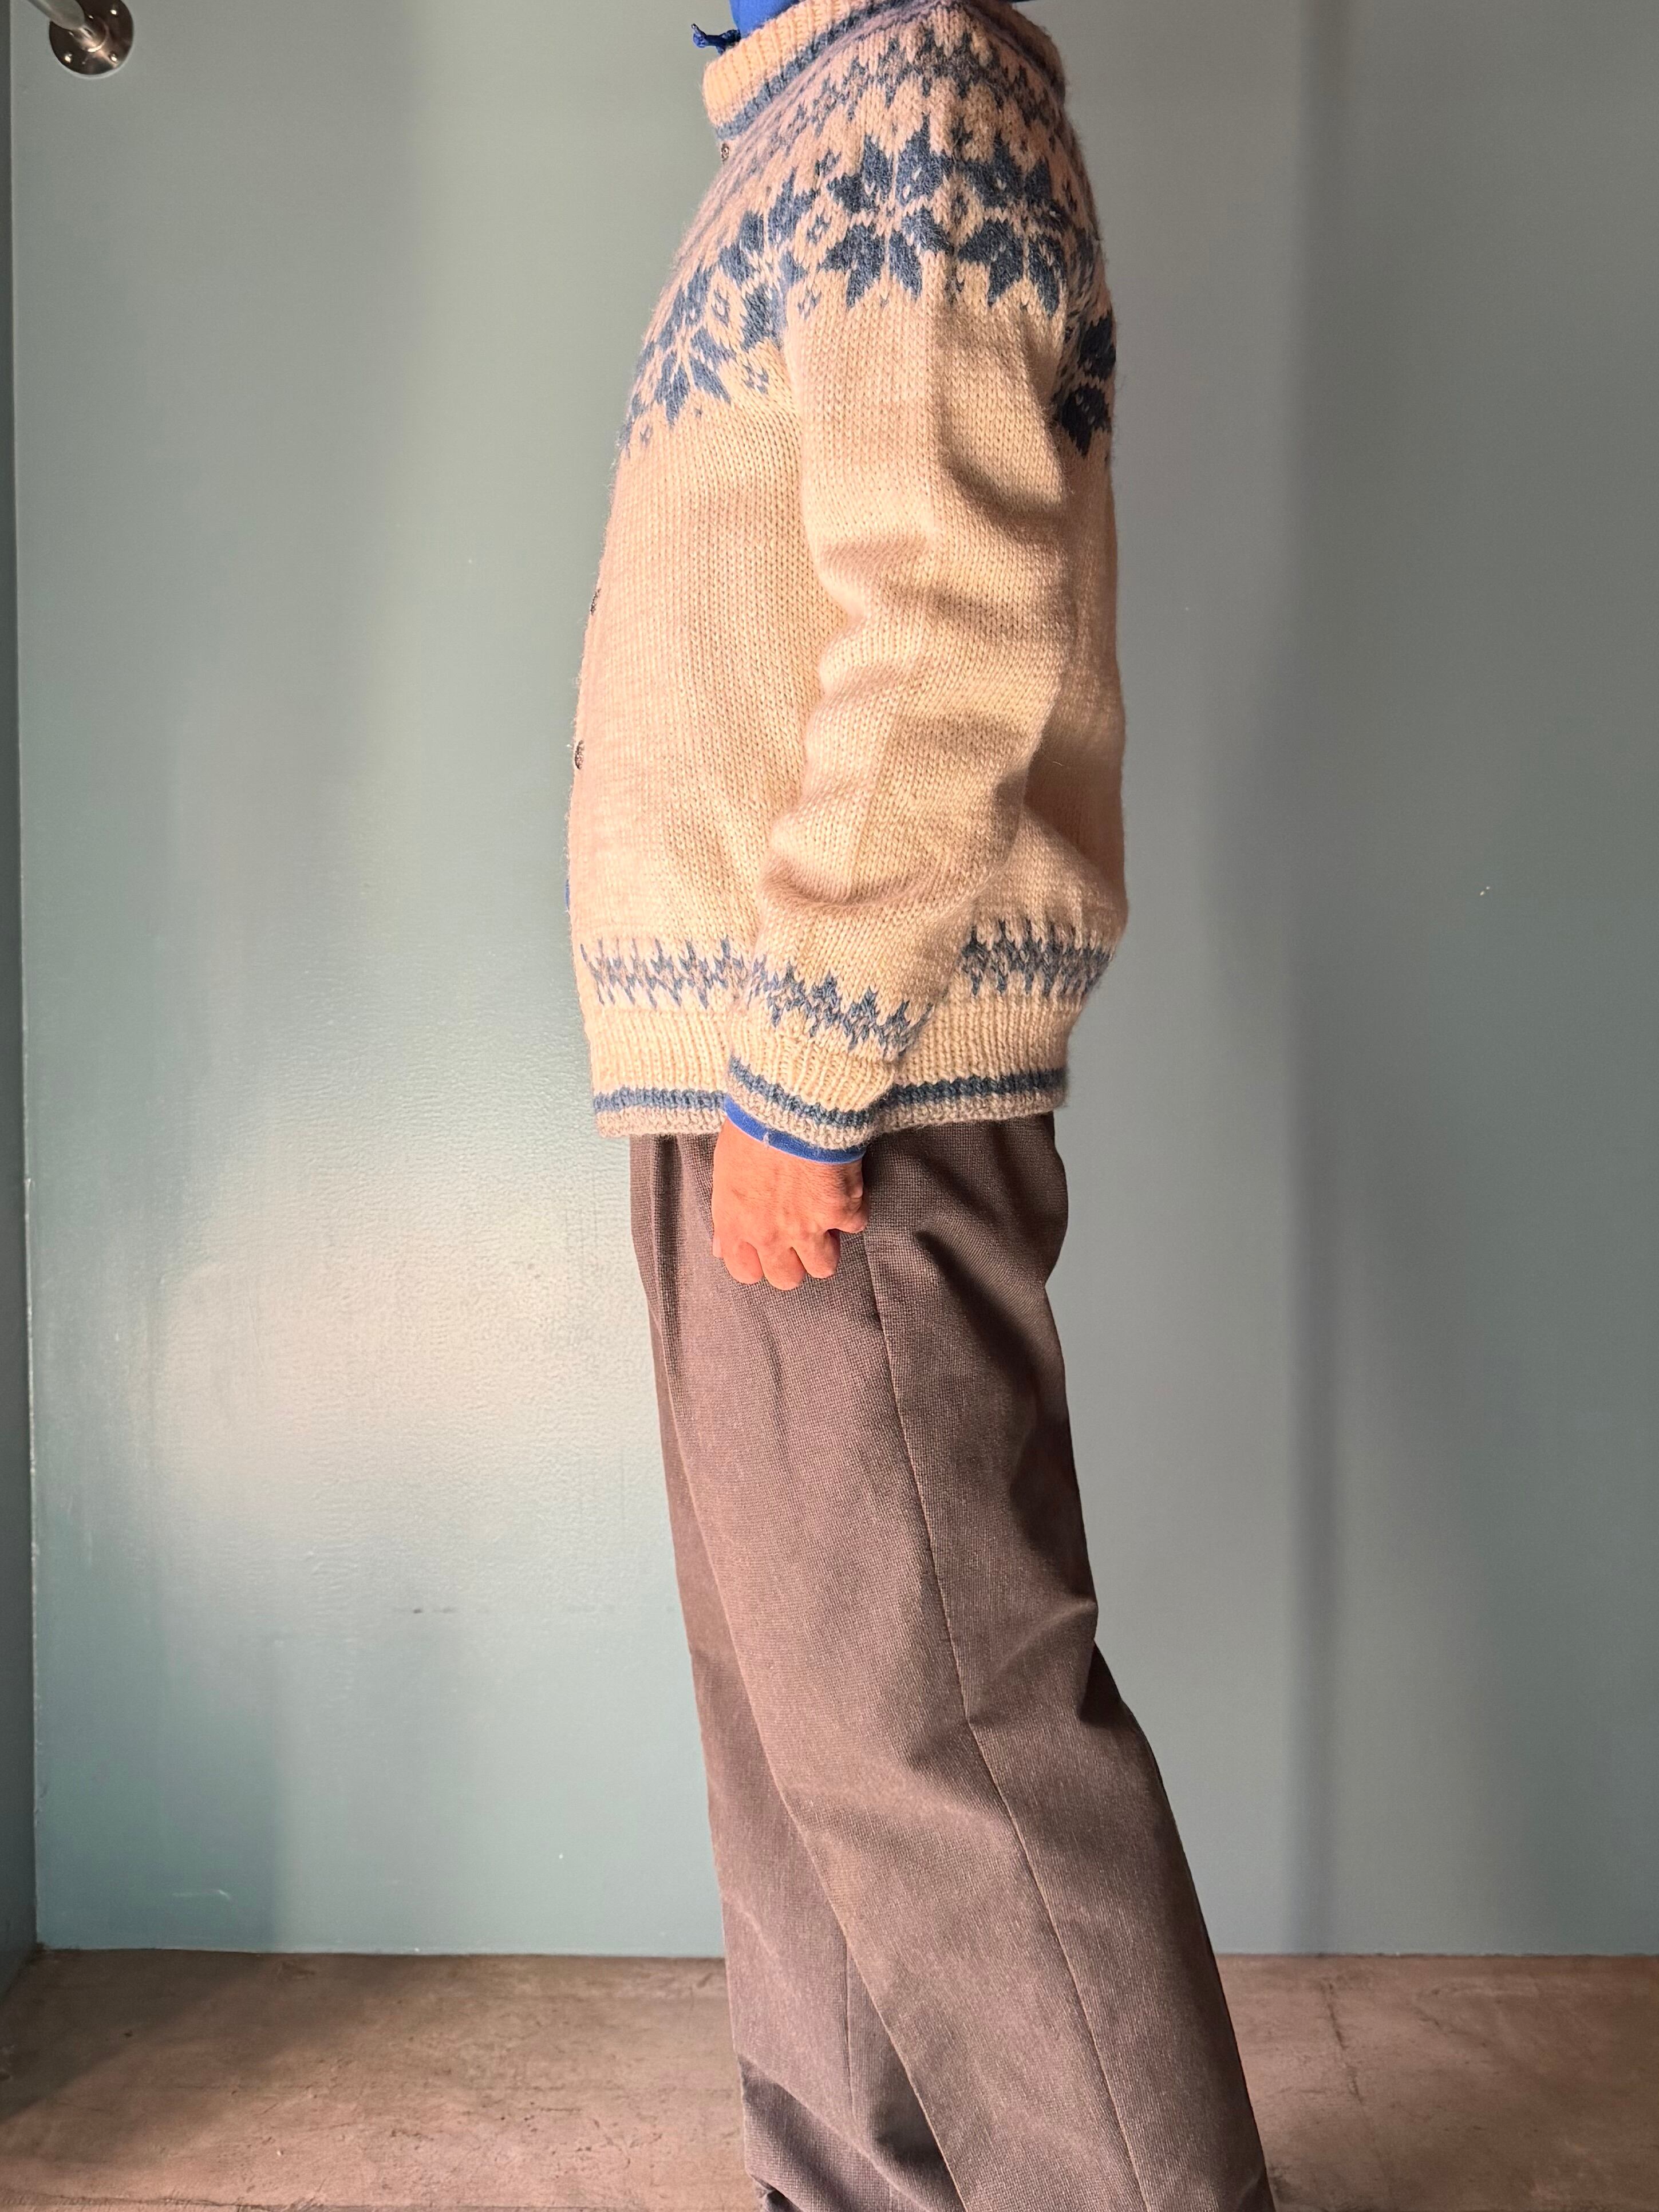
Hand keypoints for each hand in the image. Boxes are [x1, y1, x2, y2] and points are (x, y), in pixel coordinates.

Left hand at [711, 1116, 867, 1289]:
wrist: (790, 1101)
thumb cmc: (751, 1125)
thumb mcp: (724, 1169)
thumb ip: (726, 1213)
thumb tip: (722, 1246)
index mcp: (736, 1224)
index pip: (744, 1271)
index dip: (758, 1262)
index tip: (766, 1247)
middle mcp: (770, 1234)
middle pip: (786, 1278)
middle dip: (794, 1261)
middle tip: (799, 1235)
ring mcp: (808, 1227)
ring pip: (823, 1266)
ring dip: (826, 1246)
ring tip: (825, 1221)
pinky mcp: (842, 1211)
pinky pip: (855, 1225)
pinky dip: (853, 1209)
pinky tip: (846, 1188)